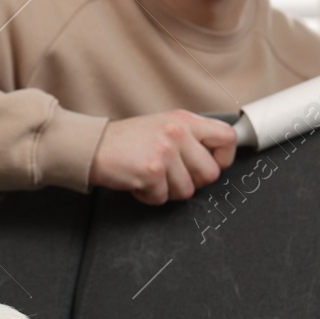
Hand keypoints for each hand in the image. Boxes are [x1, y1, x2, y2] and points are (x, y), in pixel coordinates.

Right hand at [88, 110, 237, 204]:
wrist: (92, 147)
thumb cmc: (126, 141)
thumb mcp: (163, 126)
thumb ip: (189, 138)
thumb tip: (216, 158)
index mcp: (184, 120)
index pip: (227, 138)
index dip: (223, 158)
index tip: (210, 164)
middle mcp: (177, 133)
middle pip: (211, 173)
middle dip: (192, 181)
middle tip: (171, 175)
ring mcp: (164, 152)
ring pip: (187, 190)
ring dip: (167, 191)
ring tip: (151, 176)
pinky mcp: (151, 171)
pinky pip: (163, 198)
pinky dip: (149, 196)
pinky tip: (138, 181)